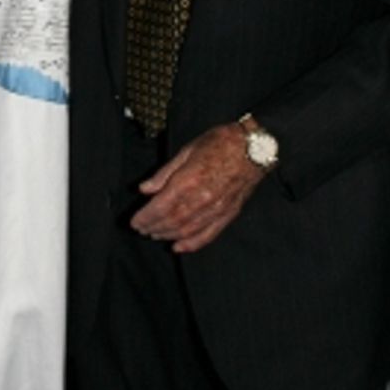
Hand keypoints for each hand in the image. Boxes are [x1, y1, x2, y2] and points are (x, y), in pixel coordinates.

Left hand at [130, 123, 263, 252]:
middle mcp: (202, 198)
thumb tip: (144, 189)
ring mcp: (216, 208)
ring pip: (186, 230)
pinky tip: (179, 247)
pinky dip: (191, 244)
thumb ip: (164, 173)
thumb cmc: (220, 143)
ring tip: (156, 235)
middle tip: (142, 229)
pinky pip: (208, 234)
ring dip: (168, 235)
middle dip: (153, 227)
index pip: (160, 207)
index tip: (134, 222)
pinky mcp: (228, 214)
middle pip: (171, 221)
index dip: (145, 217)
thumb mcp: (187, 150)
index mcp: (188, 180)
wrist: (254, 147)